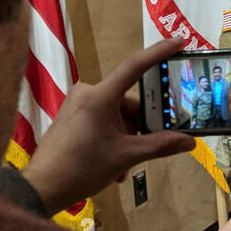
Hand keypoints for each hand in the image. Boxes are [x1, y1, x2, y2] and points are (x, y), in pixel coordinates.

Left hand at [21, 37, 196, 215]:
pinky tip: (115, 163)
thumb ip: (160, 145)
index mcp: (100, 97)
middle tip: (156, 143)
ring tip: (127, 164)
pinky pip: (105, 121)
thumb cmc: (79, 169)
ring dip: (129, 139)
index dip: (159, 52)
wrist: (42, 188)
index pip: (135, 66)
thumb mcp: (126, 156)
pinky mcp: (74, 116)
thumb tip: (189, 142)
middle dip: (143, 126)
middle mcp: (88, 93)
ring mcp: (79, 105)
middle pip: (130, 102)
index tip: (179, 41)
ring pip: (119, 116)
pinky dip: (115, 140)